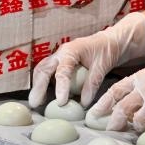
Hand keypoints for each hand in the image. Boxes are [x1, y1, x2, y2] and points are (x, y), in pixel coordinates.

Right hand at [28, 12, 144, 107]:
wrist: (109, 41)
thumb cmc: (107, 50)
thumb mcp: (103, 66)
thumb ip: (92, 83)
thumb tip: (83, 103)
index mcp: (72, 50)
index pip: (63, 70)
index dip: (61, 87)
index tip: (61, 102)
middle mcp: (61, 53)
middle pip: (44, 68)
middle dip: (38, 86)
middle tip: (35, 103)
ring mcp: (59, 57)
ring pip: (42, 70)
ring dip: (38, 86)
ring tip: (37, 103)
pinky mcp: (59, 63)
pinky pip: (47, 73)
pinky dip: (43, 84)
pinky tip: (44, 97)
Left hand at [89, 42, 144, 131]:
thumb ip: (143, 86)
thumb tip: (130, 103)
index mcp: (141, 77)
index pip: (115, 90)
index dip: (103, 103)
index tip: (94, 114)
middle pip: (122, 108)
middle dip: (113, 122)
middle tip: (111, 130)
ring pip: (137, 120)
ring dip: (136, 127)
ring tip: (139, 128)